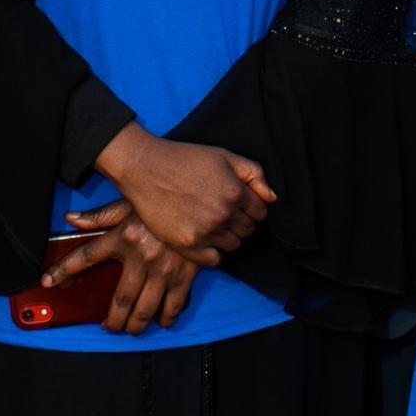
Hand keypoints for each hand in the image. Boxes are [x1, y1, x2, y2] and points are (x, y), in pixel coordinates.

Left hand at [63, 209, 205, 333]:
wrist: (203, 199)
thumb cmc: (163, 201)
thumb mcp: (129, 202)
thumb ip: (100, 216)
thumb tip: (71, 219)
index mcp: (123, 237)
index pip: (85, 257)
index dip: (63, 270)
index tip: (49, 281)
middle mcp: (141, 257)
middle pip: (119, 300)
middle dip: (112, 321)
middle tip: (109, 327)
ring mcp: (164, 269)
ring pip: (144, 310)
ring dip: (135, 325)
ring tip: (130, 328)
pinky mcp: (185, 275)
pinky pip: (173, 306)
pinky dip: (166, 318)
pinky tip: (160, 321)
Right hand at [92, 127, 272, 265]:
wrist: (144, 168)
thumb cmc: (184, 158)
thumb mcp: (223, 155)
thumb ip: (253, 173)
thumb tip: (271, 197)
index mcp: (235, 192)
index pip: (260, 213)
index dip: (251, 208)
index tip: (238, 204)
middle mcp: (223, 214)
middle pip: (247, 230)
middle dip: (240, 222)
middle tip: (221, 211)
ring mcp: (205, 232)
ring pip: (232, 245)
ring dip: (226, 236)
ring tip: (210, 222)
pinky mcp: (187, 245)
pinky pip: (214, 260)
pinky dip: (212, 252)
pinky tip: (203, 238)